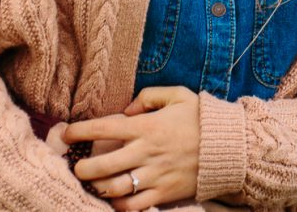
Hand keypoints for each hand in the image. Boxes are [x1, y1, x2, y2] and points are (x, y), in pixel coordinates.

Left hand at [65, 86, 201, 210]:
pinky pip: (134, 206)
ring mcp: (154, 175)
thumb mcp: (177, 95)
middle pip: (102, 165)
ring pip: (114, 188)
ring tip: (92, 185)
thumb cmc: (201, 118)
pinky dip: (120, 206)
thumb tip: (127, 110)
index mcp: (146, 127)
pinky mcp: (164, 193)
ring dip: (98, 188)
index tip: (66, 133)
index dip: (79, 131)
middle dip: (82, 168)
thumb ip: (148, 97)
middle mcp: (146, 152)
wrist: (230, 147)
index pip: (103, 128)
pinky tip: (114, 200)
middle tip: (76, 167)